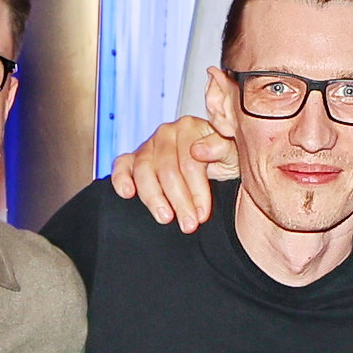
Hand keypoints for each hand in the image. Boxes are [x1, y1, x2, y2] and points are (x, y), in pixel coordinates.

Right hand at [114, 110, 237, 231]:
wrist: (214, 162)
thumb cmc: (222, 159)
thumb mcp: (232, 154)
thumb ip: (220, 147)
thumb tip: (198, 150)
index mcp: (190, 127)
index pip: (190, 163)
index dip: (197, 191)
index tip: (202, 214)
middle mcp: (167, 133)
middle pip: (167, 170)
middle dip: (179, 201)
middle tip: (188, 224)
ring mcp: (148, 145)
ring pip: (144, 171)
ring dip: (153, 198)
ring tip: (165, 217)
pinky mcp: (133, 158)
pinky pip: (121, 165)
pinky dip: (121, 179)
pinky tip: (127, 194)